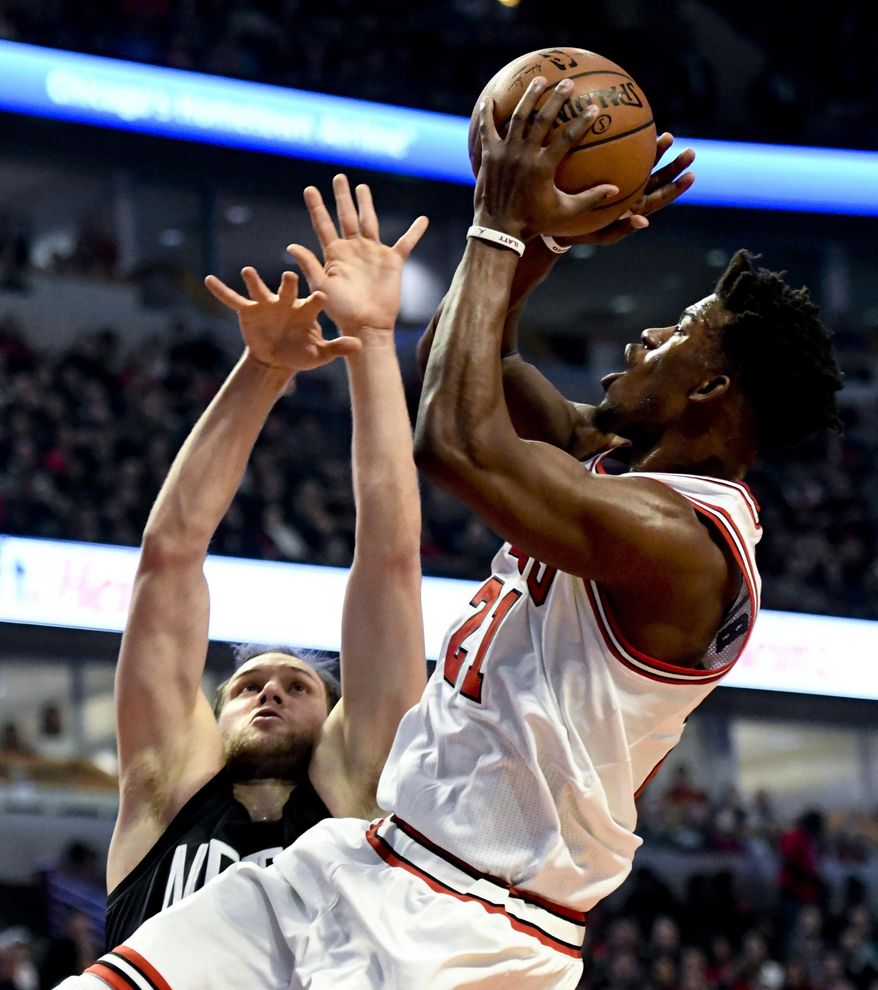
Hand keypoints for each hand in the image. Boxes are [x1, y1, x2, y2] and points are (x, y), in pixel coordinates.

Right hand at [204, 267, 360, 372]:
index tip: (321, 295)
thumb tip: (359, 347)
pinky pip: (233, 300)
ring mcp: (266, 304)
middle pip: (288, 290)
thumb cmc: (302, 352)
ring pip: (260, 289)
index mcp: (306, 310)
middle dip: (288, 284)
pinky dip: (221, 291)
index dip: (317, 300)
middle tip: (289, 276)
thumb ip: (337, 348)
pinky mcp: (248, 311)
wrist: (279, 358)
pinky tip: (209, 280)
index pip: (313, 302)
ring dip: (254, 281)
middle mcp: (286, 302)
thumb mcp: (320, 354)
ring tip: (248, 271)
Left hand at [288, 174, 428, 336]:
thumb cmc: (342, 311)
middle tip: (339, 177)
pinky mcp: (392, 262)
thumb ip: (309, 265)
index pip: (323, 224)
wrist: (367, 324)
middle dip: (342, 197)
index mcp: (334, 253)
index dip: (317, 207)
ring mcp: (373, 253)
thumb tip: (291, 245)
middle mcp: (353, 249)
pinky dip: (415, 232)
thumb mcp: (322, 287)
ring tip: (362, 188)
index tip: (310, 189)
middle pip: (346, 216)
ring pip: (370, 222)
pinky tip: (423, 220)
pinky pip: (406, 243)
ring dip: (366, 204)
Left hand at [473, 77, 618, 240]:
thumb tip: (616, 190)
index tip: (594, 107)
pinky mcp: (489, 155)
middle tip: (568, 83)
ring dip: (529, 97)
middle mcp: (524, 155)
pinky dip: (486, 113)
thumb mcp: (564, 213)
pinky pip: (487, 128)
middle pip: (543, 119)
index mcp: (544, 167)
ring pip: (518, 117)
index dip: (582, 121)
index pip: (568, 137)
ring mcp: (505, 153)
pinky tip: (488, 98)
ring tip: (539, 80)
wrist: (498, 230)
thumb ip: (590, 199)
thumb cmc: (534, 223)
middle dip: (556, 98)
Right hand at [556, 133, 695, 247]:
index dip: (677, 188)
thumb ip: (622, 228)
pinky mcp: (607, 170)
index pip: (661, 198)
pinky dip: (631, 144)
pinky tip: (634, 128)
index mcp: (634, 208)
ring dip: (658, 151)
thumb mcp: (601, 235)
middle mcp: (632, 192)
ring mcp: (621, 180)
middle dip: (676, 165)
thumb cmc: (580, 232)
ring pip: (645, 164)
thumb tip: (645, 223)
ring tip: (667, 136)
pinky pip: (623, 156)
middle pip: (659, 178)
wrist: (560, 221)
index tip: (692, 176)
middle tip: (690, 152)